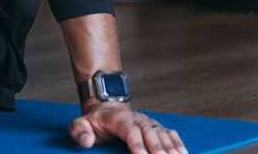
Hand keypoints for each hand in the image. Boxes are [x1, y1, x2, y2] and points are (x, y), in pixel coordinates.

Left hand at [70, 101, 186, 153]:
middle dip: (158, 150)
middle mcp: (137, 119)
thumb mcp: (80, 123)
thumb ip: (79, 131)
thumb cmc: (95, 122)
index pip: (130, 131)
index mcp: (118, 119)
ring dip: (171, 149)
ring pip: (162, 134)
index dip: (137, 144)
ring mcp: (149, 122)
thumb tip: (86, 141)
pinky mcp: (157, 127)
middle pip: (150, 134)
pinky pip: (171, 135)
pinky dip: (178, 145)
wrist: (106, 109)